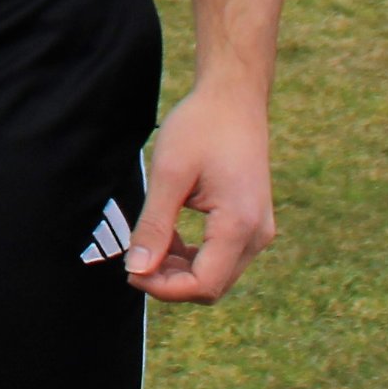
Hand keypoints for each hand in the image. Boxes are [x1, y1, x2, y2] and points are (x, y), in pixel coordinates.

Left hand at [130, 83, 275, 302]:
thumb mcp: (169, 174)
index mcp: (239, 225)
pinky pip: (222, 257)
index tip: (129, 272)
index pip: (204, 285)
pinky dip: (192, 256)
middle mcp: (257, 235)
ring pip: (216, 275)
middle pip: (211, 286)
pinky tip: (167, 236)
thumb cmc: (200, 128)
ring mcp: (258, 231)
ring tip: (146, 245)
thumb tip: (136, 270)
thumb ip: (154, 225)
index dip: (163, 288)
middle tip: (131, 260)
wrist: (234, 99)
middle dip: (169, 282)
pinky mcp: (251, 224)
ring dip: (179, 270)